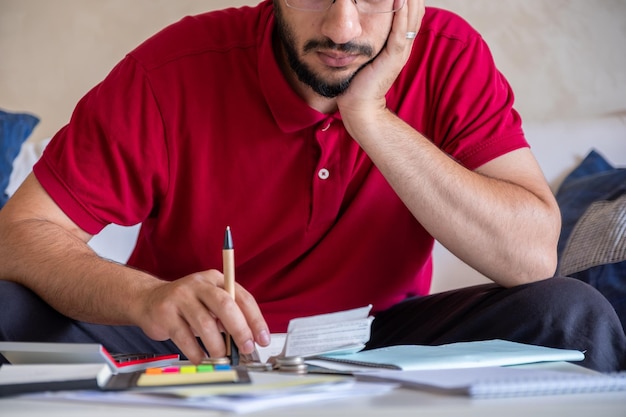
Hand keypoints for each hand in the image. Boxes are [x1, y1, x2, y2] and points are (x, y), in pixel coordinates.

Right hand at [134, 270, 269, 363]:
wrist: (148, 299)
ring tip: (220, 356)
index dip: (255, 319)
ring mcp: (180, 297)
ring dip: (216, 345)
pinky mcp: (165, 313)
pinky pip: (184, 337)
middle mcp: (199, 284)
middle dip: (240, 330)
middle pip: (225, 305)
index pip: (242, 297)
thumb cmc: (187, 304)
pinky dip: (195, 352)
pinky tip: (200, 357)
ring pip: (204, 323)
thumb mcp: (210, 302)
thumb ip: (228, 315)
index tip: (262, 338)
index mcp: (216, 279)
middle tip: (246, 347)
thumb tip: (248, 339)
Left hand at [337, 0, 424, 125]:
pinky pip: (401, 31)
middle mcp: (404, 46)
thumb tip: (357, 25)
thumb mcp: (365, 56)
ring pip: (411, 18)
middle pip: (415, 12)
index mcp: (399, 44)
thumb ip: (369, 41)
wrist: (360, 107)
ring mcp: (401, 52)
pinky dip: (402, 14)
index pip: (409, 15)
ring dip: (410, 0)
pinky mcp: (394, 57)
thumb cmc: (358, 83)